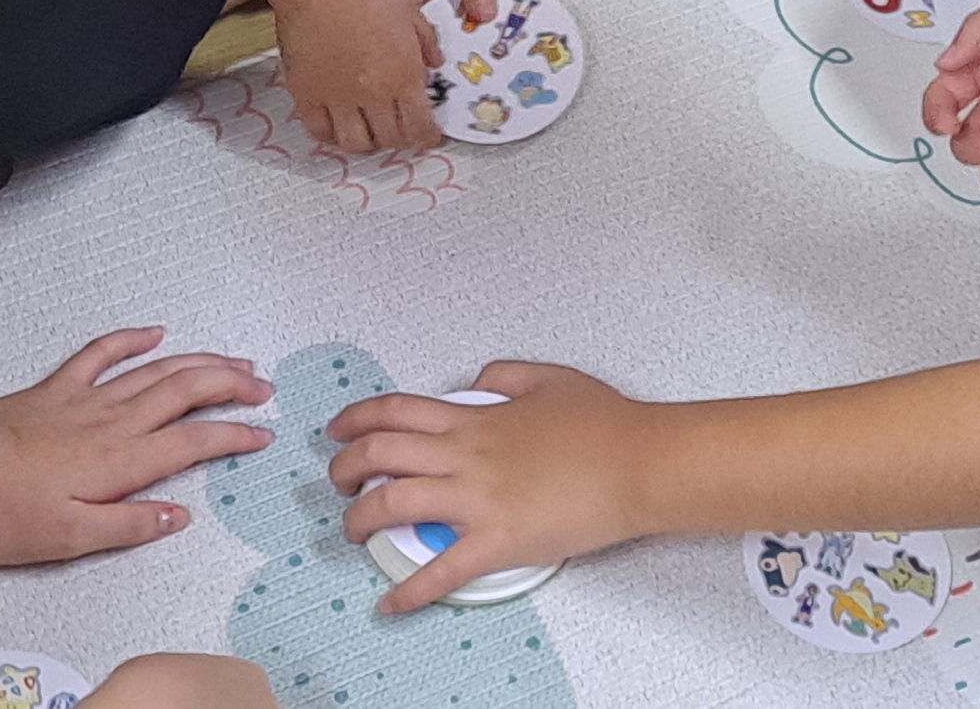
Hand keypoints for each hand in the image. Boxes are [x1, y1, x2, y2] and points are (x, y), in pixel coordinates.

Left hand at [0, 329, 276, 565]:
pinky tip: (154, 333)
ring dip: (200, 362)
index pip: (194, 443)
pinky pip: (103, 354)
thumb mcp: (71, 538)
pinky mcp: (58, 389)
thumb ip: (129, 525)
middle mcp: (115, 424)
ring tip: (233, 361)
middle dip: (231, 385)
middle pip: (187, 392)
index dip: (234, 436)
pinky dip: (132, 340)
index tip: (262, 435)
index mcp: (123, 462)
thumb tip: (177, 516)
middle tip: (262, 388)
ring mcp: (87, 400)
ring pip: (157, 371)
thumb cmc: (5, 509)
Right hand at [269, 0, 440, 155]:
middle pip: (391, 140)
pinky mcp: (306, 92)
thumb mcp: (410, 9)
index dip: (427, 137)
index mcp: (403, 74)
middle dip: (401, 139)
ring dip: (368, 140)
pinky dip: (332, 133)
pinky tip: (339, 122)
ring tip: (371, 128)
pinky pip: (320, 130)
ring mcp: (337, 97)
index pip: (420, 128)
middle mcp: (372, 94)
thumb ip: (426, 42)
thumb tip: (434, 63)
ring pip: (356, 143)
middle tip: (402, 129)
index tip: (429, 135)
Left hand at [324, 361, 649, 608]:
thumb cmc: (607, 426)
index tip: (338, 429)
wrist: (641, 463)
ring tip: (352, 532)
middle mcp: (466, 456)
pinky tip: (390, 603)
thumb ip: (506, 375)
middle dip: (344, 469)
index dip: (356, 418)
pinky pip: (441, 571)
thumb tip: (480, 378)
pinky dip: (409, 591)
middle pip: (380, 454)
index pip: (396, 410)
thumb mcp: (550, 379)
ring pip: (394, 505)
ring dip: (360, 521)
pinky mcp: (499, 542)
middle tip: (337, 482)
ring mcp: (479, 500)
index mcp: (476, 419)